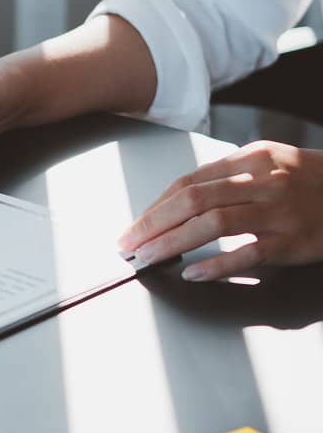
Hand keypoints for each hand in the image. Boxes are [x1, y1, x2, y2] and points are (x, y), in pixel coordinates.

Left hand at [118, 141, 322, 280]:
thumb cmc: (312, 182)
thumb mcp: (272, 164)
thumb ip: (229, 176)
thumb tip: (179, 200)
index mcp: (251, 159)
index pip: (189, 182)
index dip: (155, 206)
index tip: (134, 226)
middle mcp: (263, 181)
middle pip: (193, 200)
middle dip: (152, 224)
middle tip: (127, 244)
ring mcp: (280, 211)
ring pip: (213, 224)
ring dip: (172, 242)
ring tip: (147, 257)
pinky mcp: (295, 241)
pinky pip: (248, 254)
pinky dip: (216, 264)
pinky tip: (192, 273)